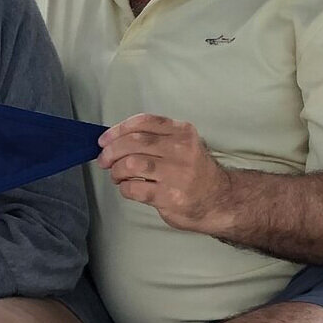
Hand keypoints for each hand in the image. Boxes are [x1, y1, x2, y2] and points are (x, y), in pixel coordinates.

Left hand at [98, 113, 233, 232]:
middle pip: (133, 142)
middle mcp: (181, 149)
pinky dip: (124, 188)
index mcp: (182, 132)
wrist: (219, 200)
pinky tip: (128, 188)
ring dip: (116, 171)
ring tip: (117, 176)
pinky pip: (134, 188)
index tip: (103, 140)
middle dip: (111, 151)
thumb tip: (113, 140)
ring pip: (131, 164)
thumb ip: (154, 138)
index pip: (143, 122)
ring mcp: (176, 173)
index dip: (117, 130)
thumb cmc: (192, 172)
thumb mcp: (182, 145)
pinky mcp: (169, 196)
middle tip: (104, 160)